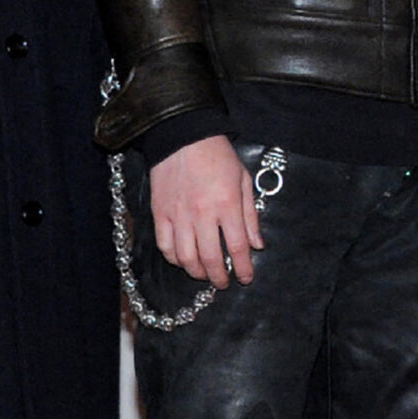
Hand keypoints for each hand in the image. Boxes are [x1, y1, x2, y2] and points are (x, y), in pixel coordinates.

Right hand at [150, 136, 262, 286]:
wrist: (183, 136)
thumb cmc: (218, 156)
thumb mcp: (243, 180)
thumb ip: (250, 215)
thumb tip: (257, 245)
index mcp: (227, 204)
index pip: (237, 247)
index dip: (244, 268)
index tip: (246, 278)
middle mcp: (202, 214)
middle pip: (210, 258)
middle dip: (219, 277)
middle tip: (224, 283)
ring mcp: (178, 215)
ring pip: (185, 258)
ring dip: (196, 272)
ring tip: (205, 274)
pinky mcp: (160, 213)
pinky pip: (165, 245)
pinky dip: (174, 259)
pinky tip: (183, 260)